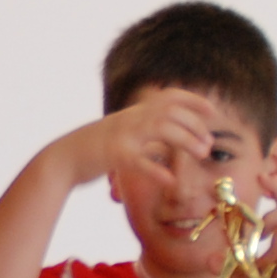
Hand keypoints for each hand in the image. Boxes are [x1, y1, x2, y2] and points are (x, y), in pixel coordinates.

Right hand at [86, 89, 218, 226]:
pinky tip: (172, 180)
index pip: (169, 97)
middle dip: (196, 126)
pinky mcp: (113, 155)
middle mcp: (131, 118)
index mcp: (134, 113)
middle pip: (172, 112)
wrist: (62, 158)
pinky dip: (158, 170)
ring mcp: (122, 135)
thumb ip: (143, 133)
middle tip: (209, 145)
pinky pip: (140, 161)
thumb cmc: (93, 150)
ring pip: (162, 129)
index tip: (214, 111)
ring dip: (187, 140)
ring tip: (202, 154)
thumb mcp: (122, 134)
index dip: (194, 100)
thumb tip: (167, 140)